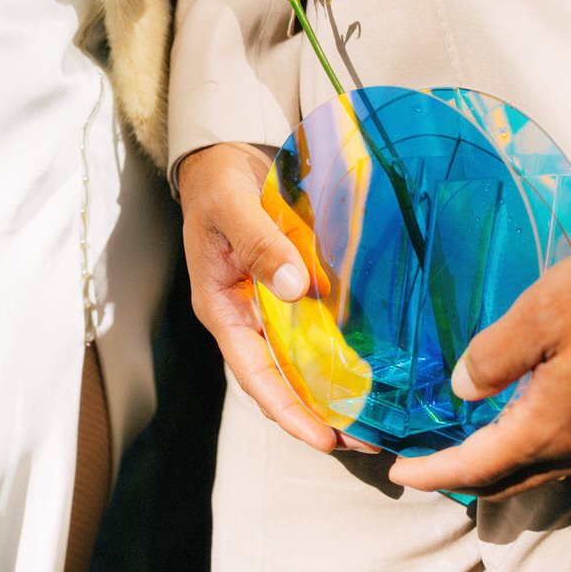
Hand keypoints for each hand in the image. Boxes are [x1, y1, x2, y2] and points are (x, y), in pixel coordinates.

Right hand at [179, 141, 376, 451]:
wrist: (223, 157)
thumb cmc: (219, 184)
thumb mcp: (232, 209)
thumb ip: (259, 244)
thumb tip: (296, 288)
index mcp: (222, 308)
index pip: (254, 374)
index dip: (288, 409)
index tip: (324, 438)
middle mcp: (246, 316)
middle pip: (281, 378)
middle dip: (318, 412)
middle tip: (365, 438)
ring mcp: (268, 304)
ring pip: (301, 358)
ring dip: (333, 386)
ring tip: (375, 414)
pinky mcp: (290, 288)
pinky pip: (314, 327)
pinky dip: (338, 348)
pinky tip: (370, 360)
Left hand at [389, 258, 570, 498]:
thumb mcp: (542, 314)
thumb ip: (496, 355)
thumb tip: (462, 388)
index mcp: (546, 428)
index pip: (478, 466)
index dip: (435, 473)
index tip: (399, 471)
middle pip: (506, 477)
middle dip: (460, 474)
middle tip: (422, 461)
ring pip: (534, 467)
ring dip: (493, 462)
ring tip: (459, 443)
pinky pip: (554, 449)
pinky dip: (521, 446)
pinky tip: (511, 417)